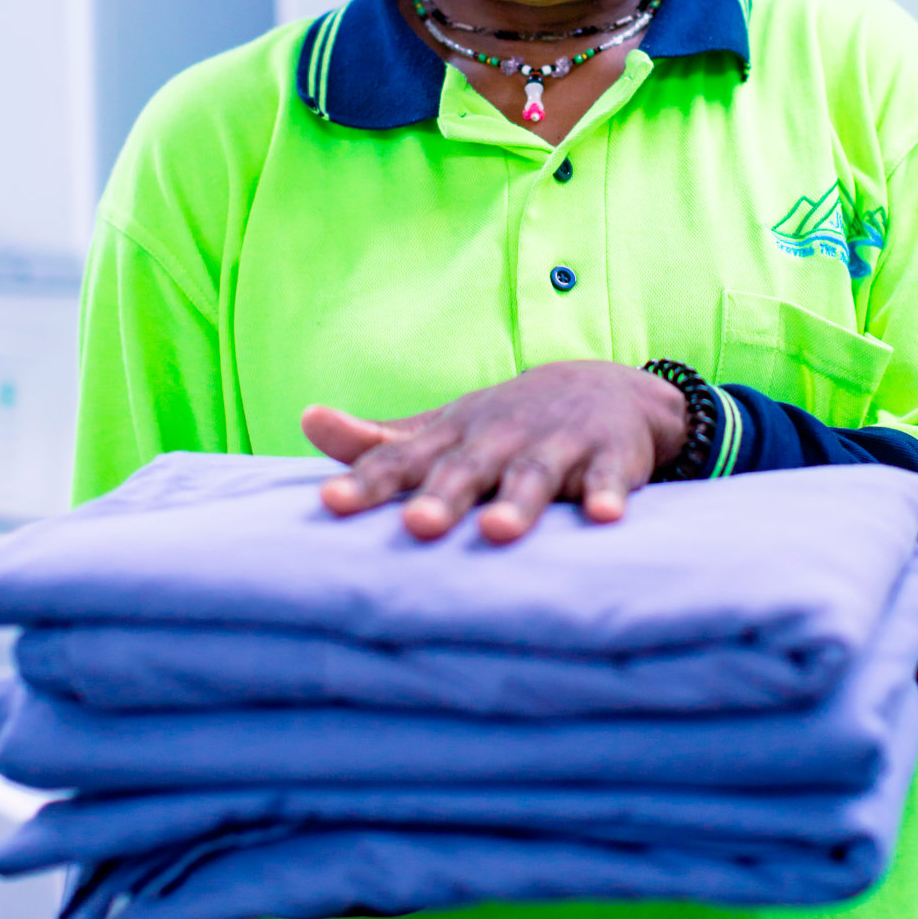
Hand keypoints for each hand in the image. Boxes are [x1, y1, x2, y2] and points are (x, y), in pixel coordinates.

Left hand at [302, 360, 687, 543]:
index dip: (366, 482)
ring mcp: (556, 444)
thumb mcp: (440, 429)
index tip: (330, 502)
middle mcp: (499, 438)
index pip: (401, 459)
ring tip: (499, 531)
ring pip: (533, 474)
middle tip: (417, 525)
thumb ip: (377, 441)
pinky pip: (608, 477)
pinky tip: (604, 515)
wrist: (602, 387)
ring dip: (518, 502)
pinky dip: (607, 493)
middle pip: (466, 469)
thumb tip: (308, 421)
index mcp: (453, 438)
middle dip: (442, 497)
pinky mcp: (609, 456)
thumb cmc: (502, 425)